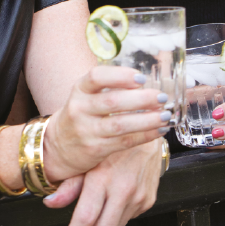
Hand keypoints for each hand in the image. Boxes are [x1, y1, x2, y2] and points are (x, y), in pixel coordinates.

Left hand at [43, 140, 162, 225]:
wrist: (142, 128)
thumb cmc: (110, 142)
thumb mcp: (85, 158)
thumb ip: (69, 184)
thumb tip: (50, 203)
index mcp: (103, 177)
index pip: (86, 219)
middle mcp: (123, 188)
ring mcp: (138, 195)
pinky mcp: (149, 199)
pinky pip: (129, 218)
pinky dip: (116, 220)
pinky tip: (108, 210)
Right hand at [44, 66, 171, 180]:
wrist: (58, 146)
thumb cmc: (80, 115)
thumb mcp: (85, 95)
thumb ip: (108, 87)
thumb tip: (145, 81)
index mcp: (79, 90)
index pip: (96, 77)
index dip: (120, 76)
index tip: (141, 77)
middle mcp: (80, 109)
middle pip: (112, 102)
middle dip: (141, 99)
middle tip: (161, 97)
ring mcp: (87, 131)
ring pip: (120, 125)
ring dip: (147, 119)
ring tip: (165, 114)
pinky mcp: (96, 149)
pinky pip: (124, 142)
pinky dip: (145, 136)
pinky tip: (159, 130)